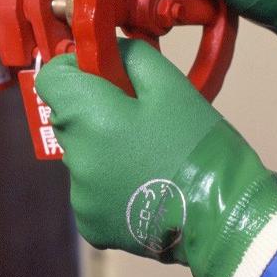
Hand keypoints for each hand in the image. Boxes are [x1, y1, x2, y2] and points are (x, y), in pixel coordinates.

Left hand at [36, 40, 276, 276]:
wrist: (224, 216)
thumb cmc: (200, 145)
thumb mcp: (173, 87)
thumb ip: (132, 58)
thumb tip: (108, 51)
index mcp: (92, 118)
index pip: (52, 78)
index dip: (75, 68)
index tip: (104, 74)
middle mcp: (76, 159)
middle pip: (70, 118)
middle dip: (96, 111)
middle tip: (140, 119)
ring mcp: (80, 197)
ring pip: (82, 155)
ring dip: (104, 149)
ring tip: (148, 159)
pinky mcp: (90, 225)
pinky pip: (91, 190)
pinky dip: (110, 183)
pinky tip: (144, 188)